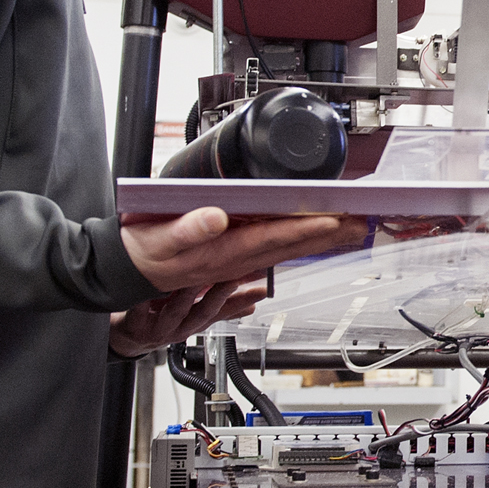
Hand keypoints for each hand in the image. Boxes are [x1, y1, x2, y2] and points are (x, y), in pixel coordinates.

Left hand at [109, 280, 263, 356]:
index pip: (224, 312)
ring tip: (196, 276)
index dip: (242, 302)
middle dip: (220, 294)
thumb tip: (249, 304)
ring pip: (177, 310)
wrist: (127, 339)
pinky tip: (147, 288)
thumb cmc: (160, 322)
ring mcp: (159, 328)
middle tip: (233, 277)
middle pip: (204, 311)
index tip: (260, 291)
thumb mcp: (193, 316)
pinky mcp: (135, 326)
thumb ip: (220, 308)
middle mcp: (180, 328)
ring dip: (188, 294)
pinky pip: (139, 311)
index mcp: (195, 323)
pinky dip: (143, 302)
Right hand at [122, 208, 365, 293]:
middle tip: (360, 222)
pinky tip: (313, 237)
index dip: (304, 229)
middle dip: (326, 234)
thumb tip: (216, 217)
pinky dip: (295, 241)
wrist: (128, 270)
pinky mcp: (231, 259)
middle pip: (289, 245)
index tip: (333, 219)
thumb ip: (187, 229)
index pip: (271, 239)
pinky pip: (271, 251)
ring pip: (285, 250)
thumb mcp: (158, 239)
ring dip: (318, 239)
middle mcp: (233, 261)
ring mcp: (235, 263)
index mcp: (220, 253)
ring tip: (348, 227)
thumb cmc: (143, 251)